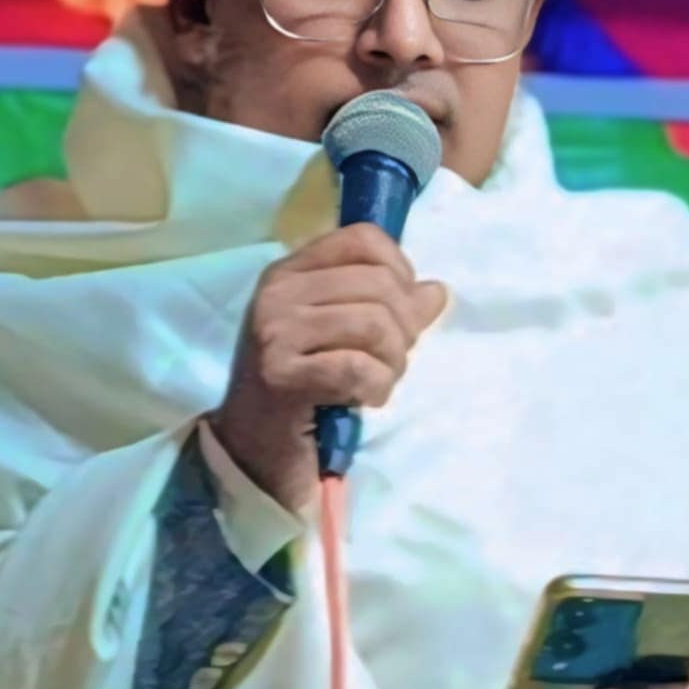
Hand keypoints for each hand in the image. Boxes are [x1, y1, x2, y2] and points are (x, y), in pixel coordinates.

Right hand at [210, 222, 446, 511]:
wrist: (253, 450)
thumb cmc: (301, 387)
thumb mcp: (342, 335)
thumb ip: (389, 307)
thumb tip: (436, 291)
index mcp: (289, 271)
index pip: (362, 238)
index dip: (399, 269)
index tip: (399, 309)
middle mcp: (277, 293)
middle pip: (378, 284)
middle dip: (403, 328)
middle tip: (390, 360)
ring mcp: (275, 332)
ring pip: (373, 324)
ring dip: (393, 361)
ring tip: (378, 381)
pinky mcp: (281, 376)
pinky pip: (358, 368)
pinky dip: (376, 387)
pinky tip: (363, 400)